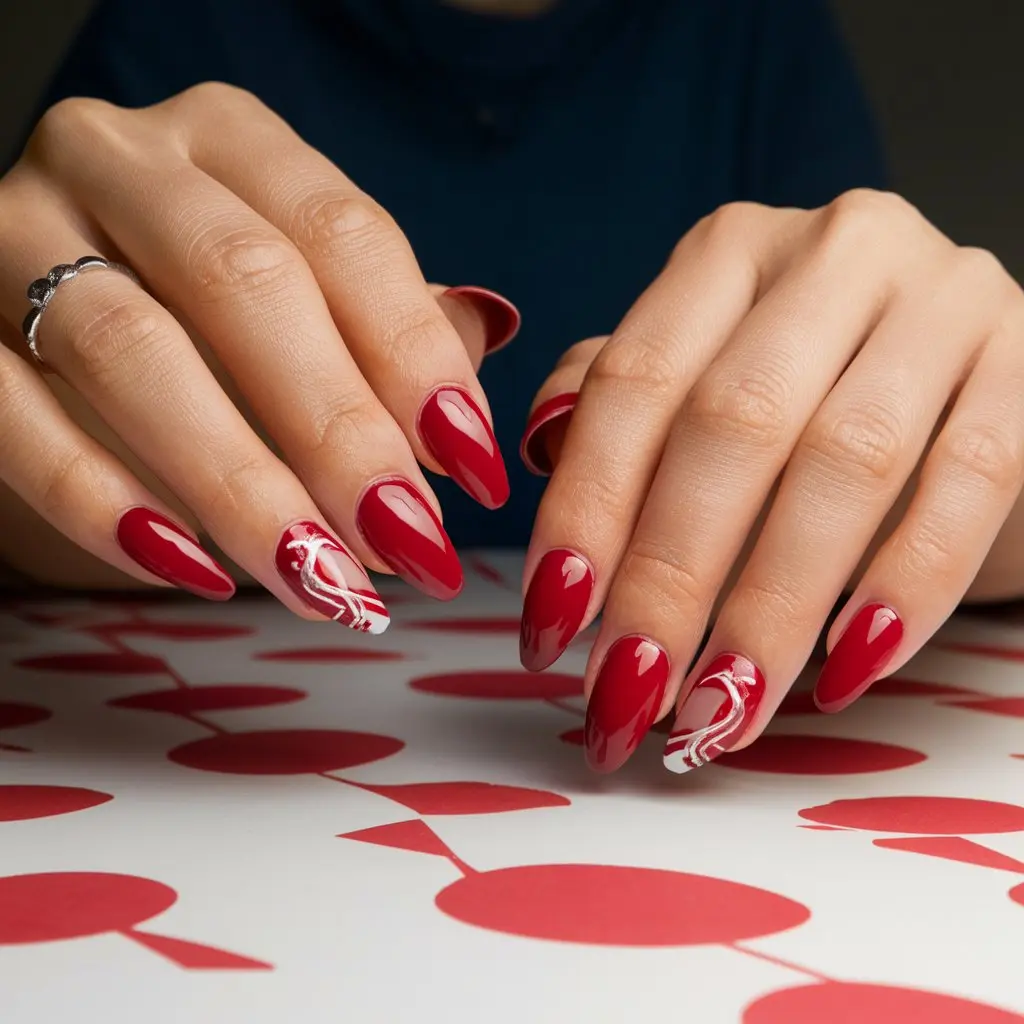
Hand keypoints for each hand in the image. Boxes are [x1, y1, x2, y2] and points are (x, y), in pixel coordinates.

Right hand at [0, 84, 518, 622]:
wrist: (51, 324)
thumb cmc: (212, 319)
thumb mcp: (310, 297)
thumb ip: (392, 331)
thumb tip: (476, 400)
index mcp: (232, 140)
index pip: (344, 236)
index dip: (418, 357)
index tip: (476, 467)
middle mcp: (120, 160)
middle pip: (243, 284)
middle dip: (338, 429)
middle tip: (409, 541)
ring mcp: (13, 231)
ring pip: (129, 352)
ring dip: (240, 484)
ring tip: (323, 579)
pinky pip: (15, 416)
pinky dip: (107, 506)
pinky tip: (198, 570)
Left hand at [519, 189, 1023, 771]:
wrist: (967, 385)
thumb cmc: (808, 396)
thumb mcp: (703, 379)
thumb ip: (618, 403)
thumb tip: (540, 451)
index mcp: (730, 252)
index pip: (636, 383)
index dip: (588, 510)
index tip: (552, 625)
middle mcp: (834, 252)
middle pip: (732, 425)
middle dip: (670, 578)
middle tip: (628, 693)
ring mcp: (944, 299)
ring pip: (845, 464)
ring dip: (773, 607)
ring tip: (722, 709)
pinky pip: (968, 484)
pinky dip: (903, 588)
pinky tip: (846, 669)